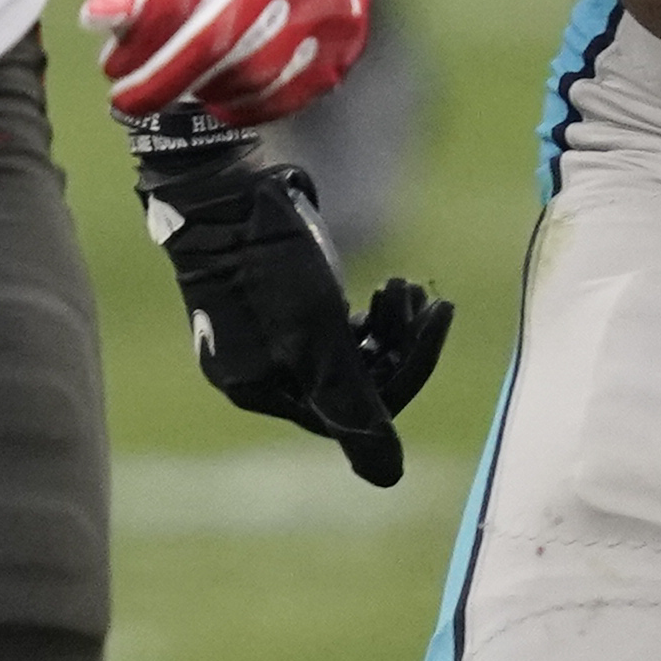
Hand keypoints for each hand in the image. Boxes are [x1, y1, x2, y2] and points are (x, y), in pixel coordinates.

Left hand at [84, 0, 377, 125]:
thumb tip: (99, 18)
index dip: (138, 41)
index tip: (112, 64)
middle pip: (217, 41)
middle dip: (162, 81)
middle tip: (128, 101)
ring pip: (253, 72)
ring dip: (202, 92)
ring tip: (175, 89)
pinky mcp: (346, 35)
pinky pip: (289, 92)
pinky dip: (245, 107)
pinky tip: (217, 99)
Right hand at [131, 118, 449, 486]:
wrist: (222, 183)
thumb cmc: (267, 260)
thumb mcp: (318, 335)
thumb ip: (354, 405)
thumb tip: (389, 477)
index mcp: (260, 389)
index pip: (351, 411)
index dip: (406, 371)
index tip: (438, 318)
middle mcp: (261, 370)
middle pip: (353, 382)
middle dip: (399, 344)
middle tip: (426, 299)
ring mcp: (268, 335)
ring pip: (348, 352)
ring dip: (389, 325)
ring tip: (405, 287)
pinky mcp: (277, 301)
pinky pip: (335, 326)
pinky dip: (368, 313)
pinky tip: (389, 287)